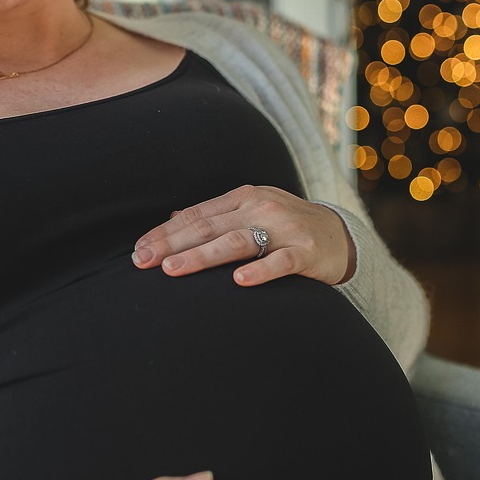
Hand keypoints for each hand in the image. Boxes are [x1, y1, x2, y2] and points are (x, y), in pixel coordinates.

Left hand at [131, 185, 356, 285]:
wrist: (341, 236)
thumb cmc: (286, 227)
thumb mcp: (251, 213)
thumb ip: (215, 216)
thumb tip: (172, 218)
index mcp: (244, 198)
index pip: (196, 215)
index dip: (165, 232)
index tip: (138, 251)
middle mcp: (261, 208)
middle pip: (209, 227)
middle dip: (172, 244)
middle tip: (143, 262)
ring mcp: (284, 229)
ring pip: (237, 242)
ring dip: (202, 256)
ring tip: (174, 269)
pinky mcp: (306, 252)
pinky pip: (280, 261)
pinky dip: (260, 270)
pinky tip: (239, 281)